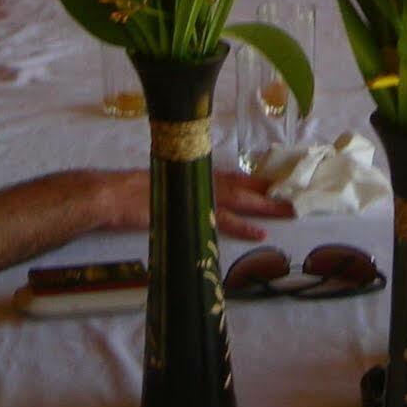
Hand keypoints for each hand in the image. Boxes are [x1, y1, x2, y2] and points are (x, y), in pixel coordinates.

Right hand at [96, 171, 291, 241]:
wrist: (112, 194)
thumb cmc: (131, 192)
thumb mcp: (164, 184)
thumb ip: (183, 187)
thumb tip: (197, 197)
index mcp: (194, 173)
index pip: (231, 176)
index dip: (254, 180)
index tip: (276, 182)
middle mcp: (200, 179)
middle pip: (242, 186)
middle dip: (268, 192)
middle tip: (294, 196)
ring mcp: (197, 194)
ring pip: (239, 200)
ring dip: (264, 206)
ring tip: (287, 211)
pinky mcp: (191, 211)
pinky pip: (222, 220)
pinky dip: (241, 227)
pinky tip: (259, 234)